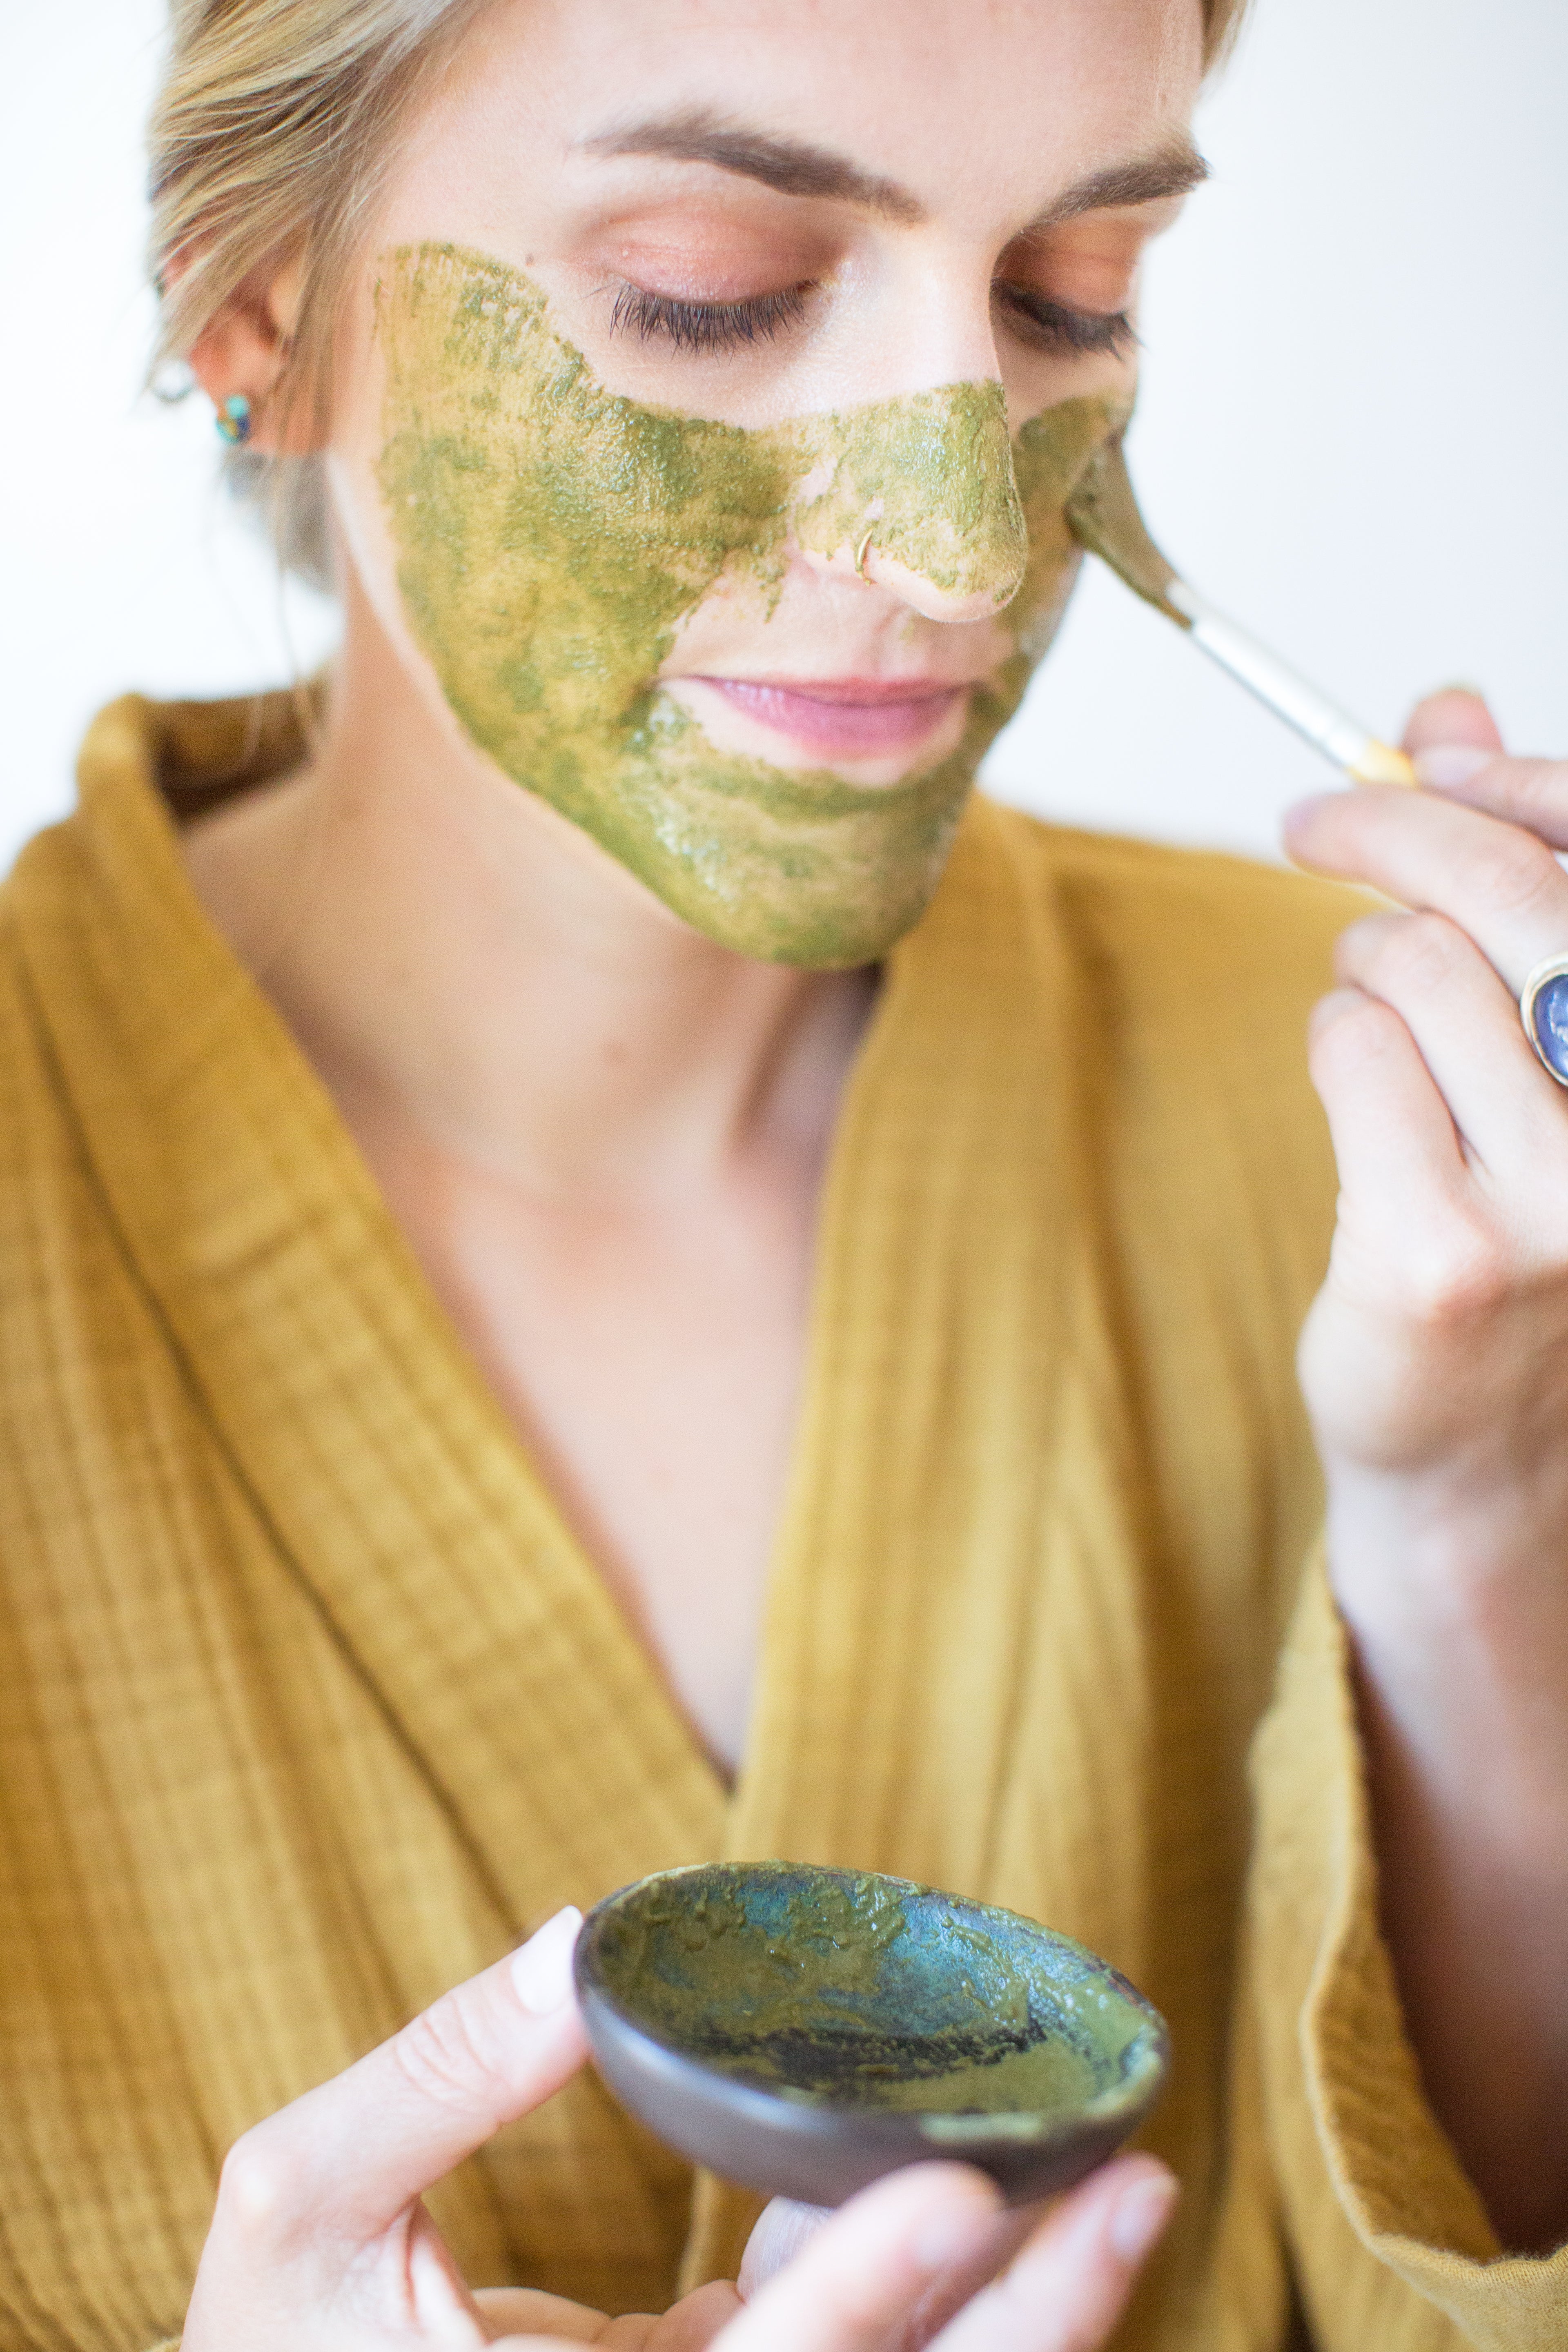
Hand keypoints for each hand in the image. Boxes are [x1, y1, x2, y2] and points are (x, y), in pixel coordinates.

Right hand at [182, 1903, 1175, 2349]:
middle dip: (1027, 2316)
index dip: (861, 2294)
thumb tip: (570, 1946)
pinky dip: (914, 2259)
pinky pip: (841, 2334)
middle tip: (1134, 2189)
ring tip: (1120, 2182)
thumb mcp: (297, 2216)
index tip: (956, 2189)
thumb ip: (425, 2086)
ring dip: (1020, 2300)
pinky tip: (983, 2169)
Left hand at [1283, 689, 1567, 2249]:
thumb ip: (1505, 868)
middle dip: (1395, 829)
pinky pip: (1352, 1049)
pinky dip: (1335, 1040)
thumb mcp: (1527, 1024)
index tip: (1426, 753)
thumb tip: (1448, 710)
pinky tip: (1359, 1086)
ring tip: (1372, 1011)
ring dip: (1364, 967)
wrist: (1486, 1423)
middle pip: (1507, 896)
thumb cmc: (1508, 1194)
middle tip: (1315, 820)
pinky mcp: (1447, 1250)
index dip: (1509, 779)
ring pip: (1413, 966)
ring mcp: (1559, 1195)